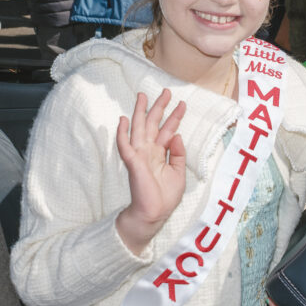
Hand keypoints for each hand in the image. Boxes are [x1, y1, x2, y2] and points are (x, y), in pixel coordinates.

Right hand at [115, 90, 186, 253]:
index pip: (168, 130)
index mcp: (161, 153)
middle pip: (153, 124)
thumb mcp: (179, 173)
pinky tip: (123, 120)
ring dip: (139, 112)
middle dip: (159, 107)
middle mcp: (149, 151)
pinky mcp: (133, 163)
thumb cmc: (165, 197)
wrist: (154, 214)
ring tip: (142, 95)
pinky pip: (125, 145)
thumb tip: (178, 135)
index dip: (175, 116)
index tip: (182, 103)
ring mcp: (140, 155)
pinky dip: (122, 133)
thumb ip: (179, 154)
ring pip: (138, 129)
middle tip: (166, 91)